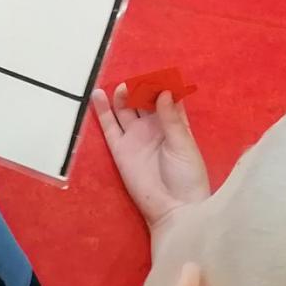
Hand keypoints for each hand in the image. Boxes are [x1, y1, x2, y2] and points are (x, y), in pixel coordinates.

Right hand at [91, 82, 210, 235]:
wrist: (174, 208)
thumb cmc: (186, 176)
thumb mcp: (183, 144)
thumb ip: (171, 118)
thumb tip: (164, 91)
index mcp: (175, 124)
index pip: (167, 98)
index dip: (162, 86)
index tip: (159, 76)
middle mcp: (153, 128)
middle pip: (144, 101)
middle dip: (141, 89)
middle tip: (139, 83)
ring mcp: (135, 137)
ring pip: (126, 110)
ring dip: (124, 96)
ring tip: (123, 88)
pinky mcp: (120, 149)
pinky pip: (109, 127)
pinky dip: (103, 111)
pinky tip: (98, 95)